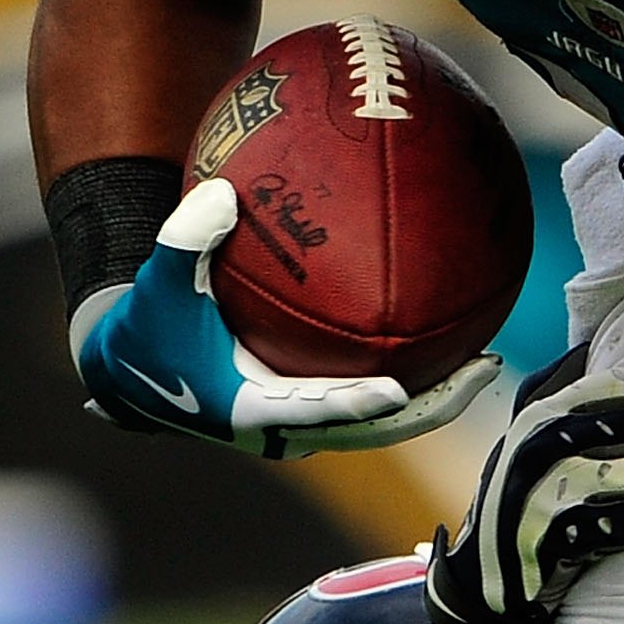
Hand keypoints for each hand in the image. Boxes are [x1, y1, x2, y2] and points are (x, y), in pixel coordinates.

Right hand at [73, 179, 501, 457]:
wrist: (136, 371)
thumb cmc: (151, 325)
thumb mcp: (158, 282)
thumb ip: (185, 241)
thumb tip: (220, 193)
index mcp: (251, 410)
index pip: (316, 413)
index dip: (358, 406)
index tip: (399, 390)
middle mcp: (288, 430)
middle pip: (376, 428)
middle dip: (433, 404)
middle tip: (485, 367)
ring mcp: (307, 426)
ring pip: (385, 423)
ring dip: (435, 395)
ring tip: (488, 358)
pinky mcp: (315, 412)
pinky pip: (374, 400)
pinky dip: (413, 377)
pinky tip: (451, 337)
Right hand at [425, 363, 623, 623]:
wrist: (482, 579)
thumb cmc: (526, 501)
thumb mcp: (534, 441)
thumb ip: (561, 396)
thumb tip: (589, 346)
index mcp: (541, 413)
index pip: (612, 386)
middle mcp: (536, 444)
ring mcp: (537, 491)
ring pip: (620, 473)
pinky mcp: (543, 537)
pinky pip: (611, 525)